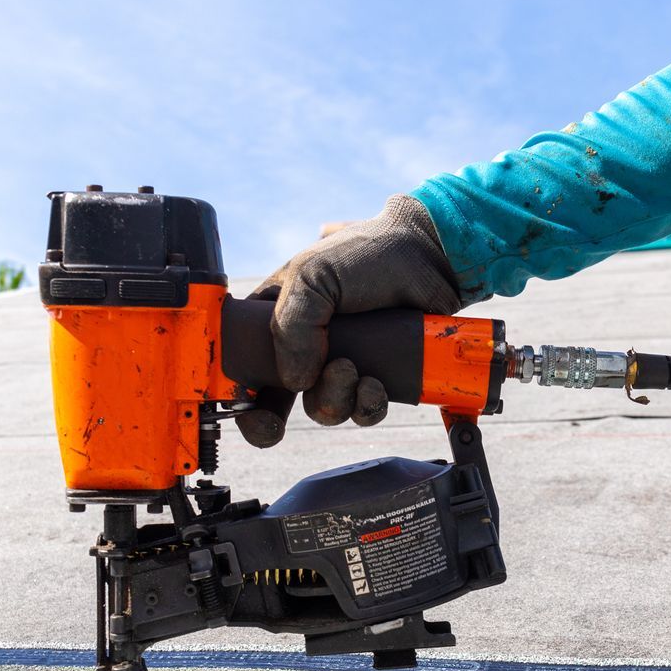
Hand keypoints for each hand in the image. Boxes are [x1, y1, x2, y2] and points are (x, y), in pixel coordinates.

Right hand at [234, 195, 463, 447]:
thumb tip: (294, 381)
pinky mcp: (376, 376)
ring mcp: (341, 363)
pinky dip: (366, 404)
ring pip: (323, 408)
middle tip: (288, 412)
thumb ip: (290, 327)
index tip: (248, 410)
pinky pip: (362, 411)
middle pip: (278, 401)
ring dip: (333, 398)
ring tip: (350, 368)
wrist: (429, 257)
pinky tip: (374, 382)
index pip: (243, 365)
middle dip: (279, 416)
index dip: (240, 396)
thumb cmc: (366, 254)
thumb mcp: (311, 276)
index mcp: (276, 319)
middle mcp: (304, 346)